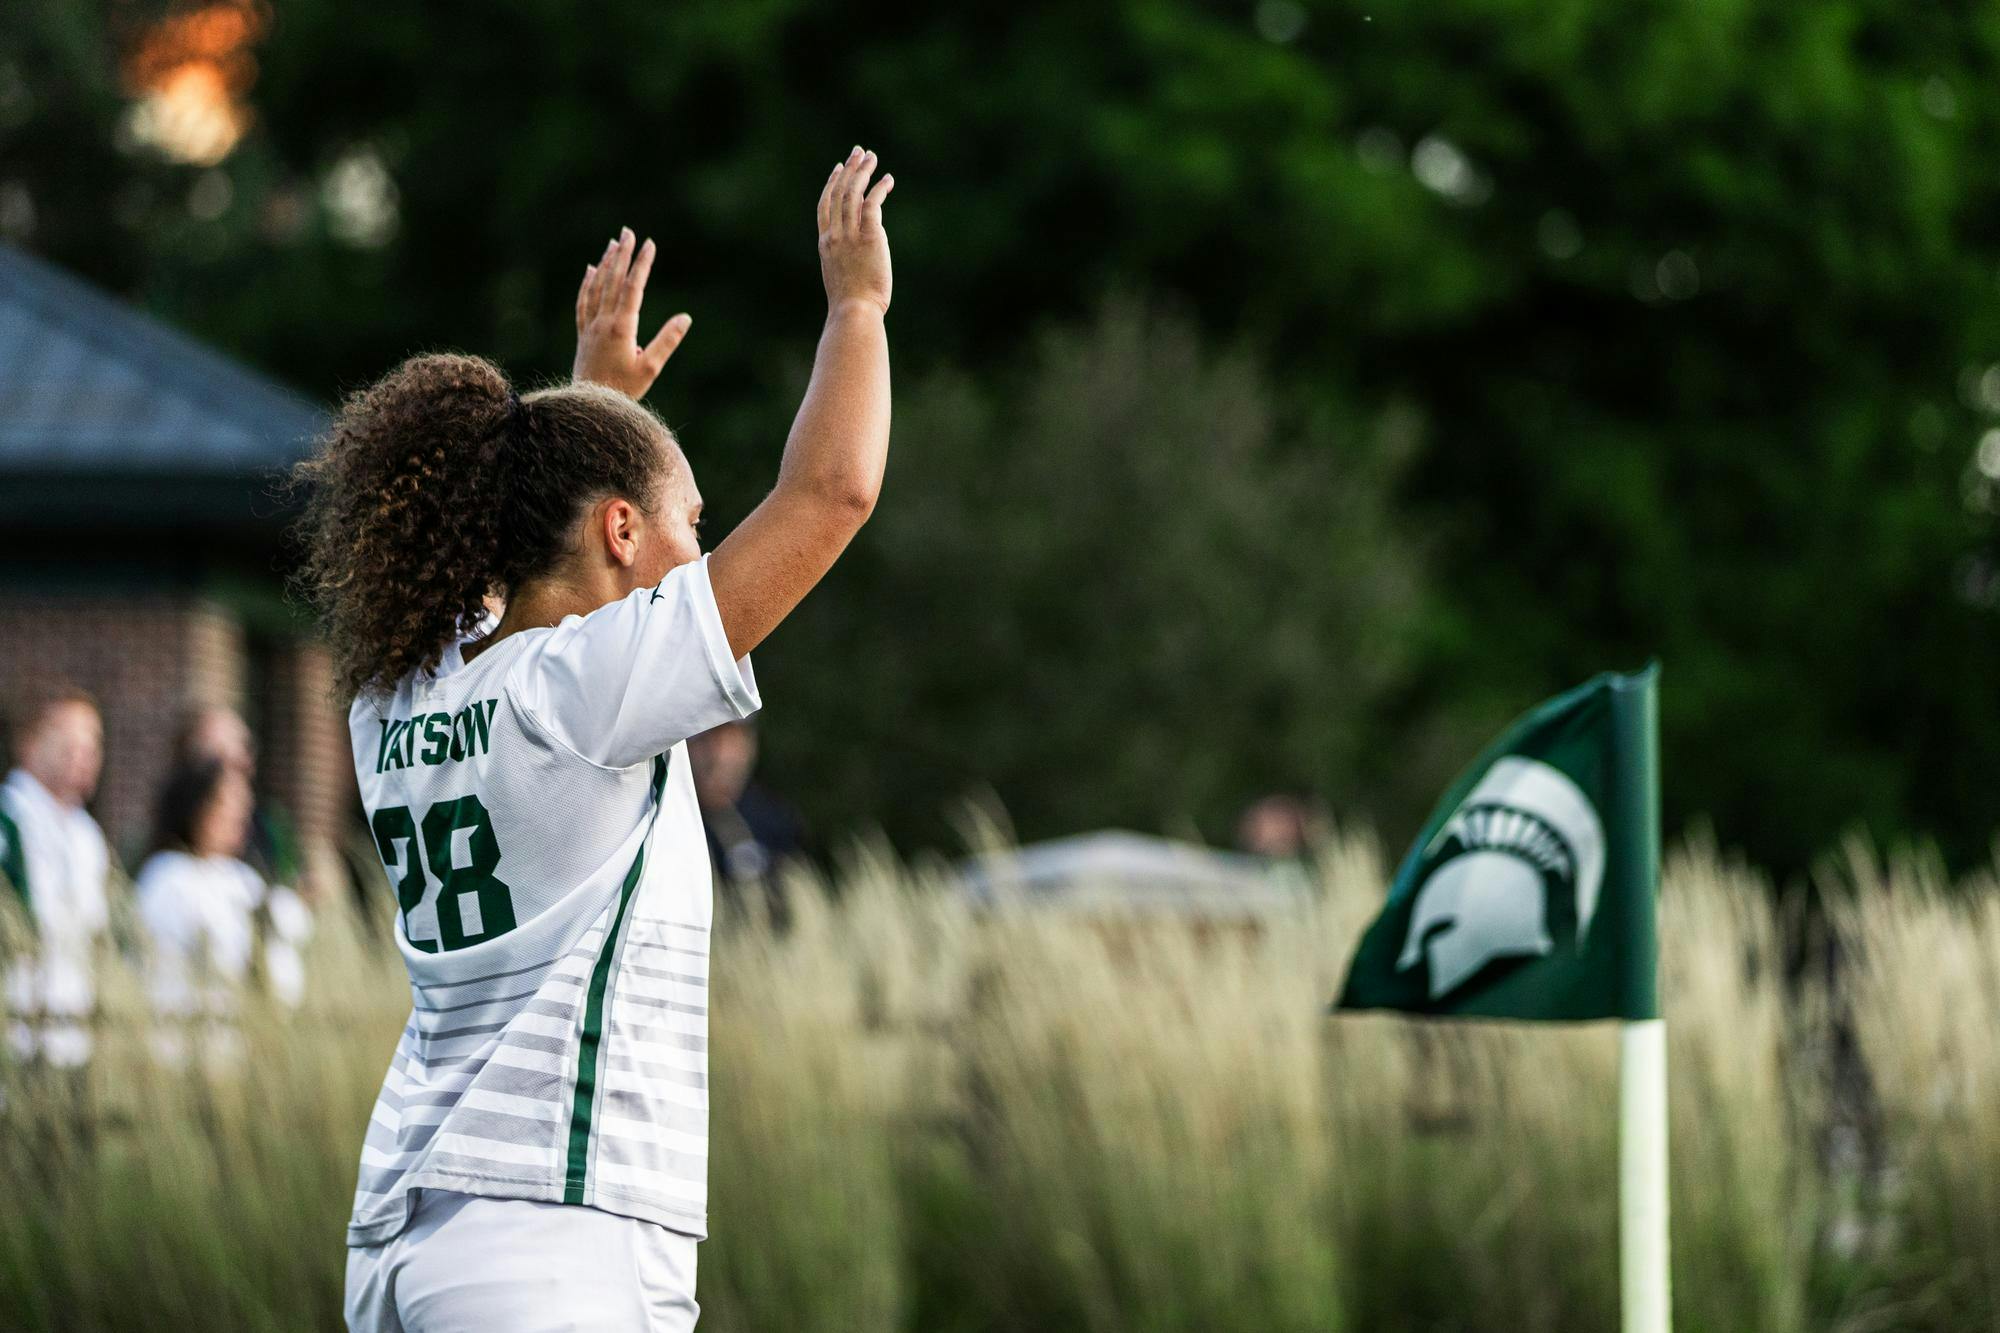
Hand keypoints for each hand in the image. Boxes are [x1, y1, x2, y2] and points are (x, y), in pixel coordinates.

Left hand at [573, 226, 690, 399]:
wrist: (590, 405)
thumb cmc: (623, 390)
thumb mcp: (650, 368)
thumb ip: (667, 341)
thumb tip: (685, 317)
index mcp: (621, 328)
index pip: (633, 288)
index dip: (642, 264)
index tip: (650, 243)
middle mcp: (602, 322)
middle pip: (612, 281)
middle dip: (622, 254)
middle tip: (629, 231)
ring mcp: (590, 327)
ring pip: (597, 287)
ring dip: (606, 263)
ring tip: (613, 244)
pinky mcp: (583, 335)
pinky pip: (584, 302)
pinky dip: (588, 283)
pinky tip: (591, 270)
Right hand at [816, 146, 894, 315]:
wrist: (853, 312)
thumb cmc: (851, 306)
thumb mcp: (841, 279)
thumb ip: (846, 261)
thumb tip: (861, 259)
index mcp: (825, 244)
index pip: (824, 206)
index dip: (831, 184)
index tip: (839, 169)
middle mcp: (834, 235)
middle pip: (838, 193)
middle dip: (849, 170)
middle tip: (859, 152)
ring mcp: (850, 235)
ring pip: (853, 193)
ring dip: (863, 172)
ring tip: (872, 157)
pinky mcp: (869, 236)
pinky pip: (872, 204)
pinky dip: (880, 188)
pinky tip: (887, 179)